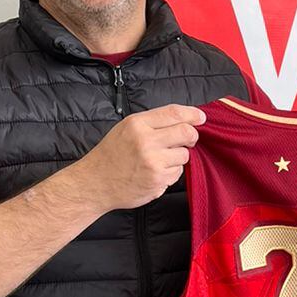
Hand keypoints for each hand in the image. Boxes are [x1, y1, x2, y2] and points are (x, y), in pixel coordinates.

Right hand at [78, 105, 205, 210]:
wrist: (95, 183)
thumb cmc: (112, 154)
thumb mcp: (126, 129)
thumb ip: (153, 123)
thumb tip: (185, 119)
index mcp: (137, 124)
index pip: (174, 113)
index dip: (192, 114)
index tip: (201, 117)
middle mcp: (146, 141)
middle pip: (186, 132)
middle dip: (192, 136)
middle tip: (188, 140)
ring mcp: (152, 162)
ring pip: (184, 154)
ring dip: (178, 157)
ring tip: (159, 160)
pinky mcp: (157, 180)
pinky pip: (178, 172)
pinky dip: (171, 172)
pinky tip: (154, 173)